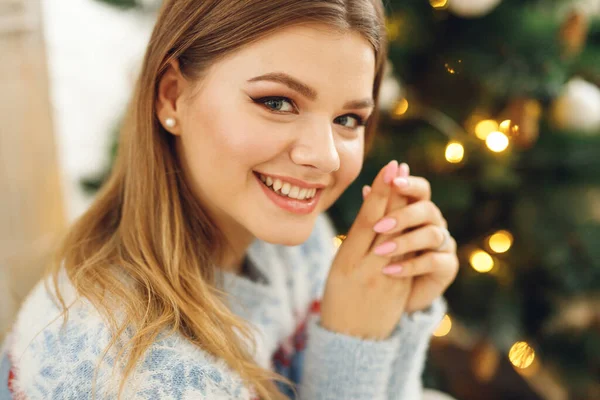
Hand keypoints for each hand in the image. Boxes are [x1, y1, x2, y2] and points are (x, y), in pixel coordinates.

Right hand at [320, 160, 414, 339]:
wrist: (351, 338)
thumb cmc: (340, 297)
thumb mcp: (340, 266)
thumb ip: (355, 238)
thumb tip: (368, 202)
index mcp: (345, 261)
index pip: (365, 219)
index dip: (378, 192)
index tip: (387, 167)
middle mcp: (366, 267)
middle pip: (383, 223)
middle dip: (393, 192)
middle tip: (399, 165)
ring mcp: (386, 278)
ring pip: (400, 237)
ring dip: (407, 208)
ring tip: (410, 183)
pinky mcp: (401, 288)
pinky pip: (409, 257)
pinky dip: (414, 234)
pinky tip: (420, 216)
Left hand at [363, 167, 458, 313]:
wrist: (392, 296)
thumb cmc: (382, 259)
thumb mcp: (376, 236)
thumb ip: (375, 213)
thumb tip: (366, 189)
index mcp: (417, 209)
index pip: (420, 190)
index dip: (409, 184)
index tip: (392, 181)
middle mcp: (434, 223)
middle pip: (428, 209)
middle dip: (403, 215)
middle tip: (379, 226)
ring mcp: (444, 244)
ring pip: (433, 234)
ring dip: (405, 241)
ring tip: (380, 251)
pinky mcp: (448, 266)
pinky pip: (434, 261)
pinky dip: (411, 265)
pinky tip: (390, 270)